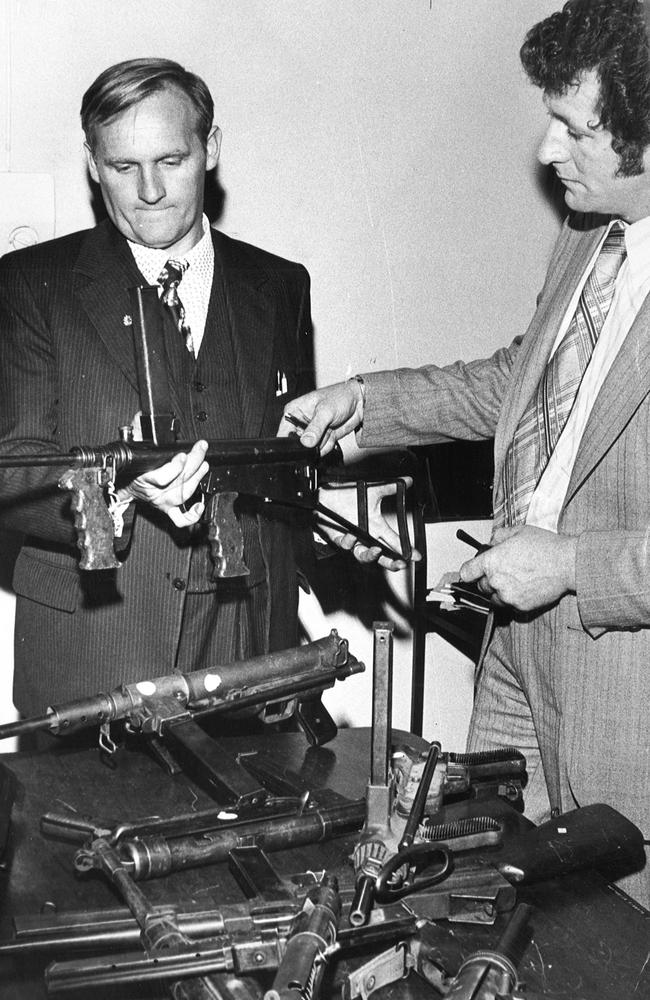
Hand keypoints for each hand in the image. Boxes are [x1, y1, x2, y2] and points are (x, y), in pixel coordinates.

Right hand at [117, 440, 209, 527]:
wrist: (122, 486)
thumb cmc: (129, 467)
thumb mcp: (131, 447)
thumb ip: (137, 432)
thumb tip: (141, 417)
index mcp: (143, 478)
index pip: (162, 478)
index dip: (175, 467)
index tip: (182, 455)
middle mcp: (155, 493)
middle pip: (179, 481)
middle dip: (194, 463)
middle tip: (201, 448)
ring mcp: (163, 502)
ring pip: (184, 494)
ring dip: (197, 478)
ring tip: (204, 464)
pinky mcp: (168, 509)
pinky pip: (180, 518)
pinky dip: (191, 515)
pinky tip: (200, 506)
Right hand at [277, 380, 363, 454]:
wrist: (359, 401)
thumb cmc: (341, 396)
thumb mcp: (326, 411)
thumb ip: (315, 428)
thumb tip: (306, 441)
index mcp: (295, 411)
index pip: (284, 430)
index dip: (289, 441)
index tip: (301, 443)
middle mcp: (301, 422)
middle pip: (297, 443)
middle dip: (308, 444)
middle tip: (319, 435)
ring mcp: (312, 431)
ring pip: (310, 448)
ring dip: (320, 444)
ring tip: (328, 430)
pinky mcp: (322, 437)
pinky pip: (321, 449)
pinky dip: (328, 446)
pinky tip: (332, 434)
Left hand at [316, 480, 420, 570]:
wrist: (326, 497)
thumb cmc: (347, 496)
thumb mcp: (372, 490)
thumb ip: (390, 487)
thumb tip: (407, 481)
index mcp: (376, 526)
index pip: (394, 541)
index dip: (406, 550)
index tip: (415, 556)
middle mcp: (366, 536)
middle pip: (381, 555)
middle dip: (391, 562)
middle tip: (399, 564)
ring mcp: (353, 539)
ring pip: (363, 556)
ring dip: (370, 556)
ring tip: (376, 551)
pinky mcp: (340, 538)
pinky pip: (345, 544)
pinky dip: (349, 541)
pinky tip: (352, 535)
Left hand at [458, 525, 577, 611]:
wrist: (567, 564)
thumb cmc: (545, 546)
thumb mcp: (519, 531)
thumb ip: (500, 536)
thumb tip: (492, 541)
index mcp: (491, 561)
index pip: (467, 572)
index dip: (469, 571)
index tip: (472, 572)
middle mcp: (496, 580)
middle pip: (481, 586)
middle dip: (488, 580)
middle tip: (503, 572)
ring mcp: (508, 595)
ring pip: (494, 598)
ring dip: (499, 592)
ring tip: (515, 581)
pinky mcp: (520, 606)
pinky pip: (509, 605)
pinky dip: (514, 599)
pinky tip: (525, 588)